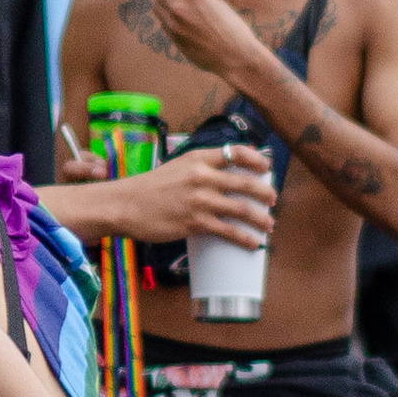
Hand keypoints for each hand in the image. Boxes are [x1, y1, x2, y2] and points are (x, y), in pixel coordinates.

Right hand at [96, 146, 275, 248]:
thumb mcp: (176, 168)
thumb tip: (222, 180)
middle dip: (266, 193)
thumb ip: (199, 170)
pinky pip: (228, 231)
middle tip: (273, 200)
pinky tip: (253, 243)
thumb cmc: (148, 189)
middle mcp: (202, 177)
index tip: (267, 166)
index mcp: (197, 159)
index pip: (236, 153)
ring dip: (261, 219)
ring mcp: (200, 201)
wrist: (124, 205)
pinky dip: (245, 239)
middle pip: (246, 183)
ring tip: (269, 225)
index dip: (257, 159)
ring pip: (242, 209)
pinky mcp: (195, 223)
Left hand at [131, 0, 271, 86]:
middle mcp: (178, 6)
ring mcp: (173, 24)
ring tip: (179, 4)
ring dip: (164, 2)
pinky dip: (168, 18)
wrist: (235, 57)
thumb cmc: (232, 27)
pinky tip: (183, 21)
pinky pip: (162, 22)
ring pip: (156, 6)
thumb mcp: (219, 2)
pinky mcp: (172, 38)